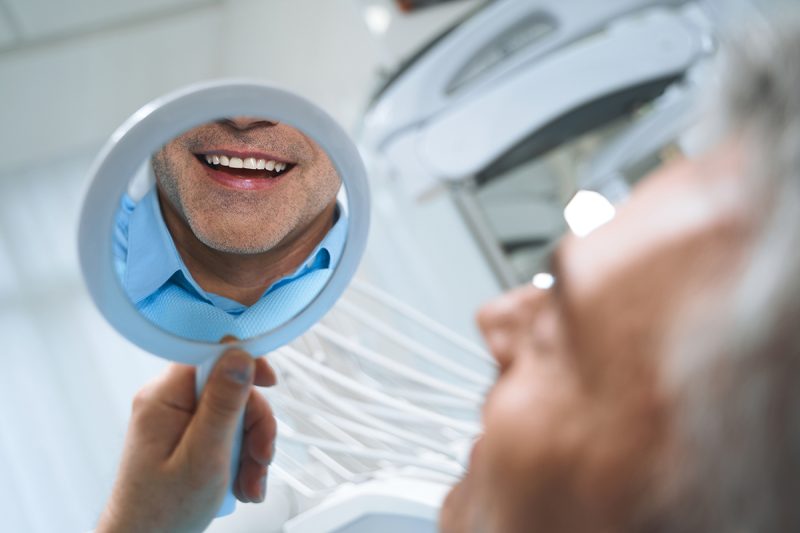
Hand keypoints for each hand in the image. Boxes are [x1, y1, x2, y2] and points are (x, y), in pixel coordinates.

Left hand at [97, 349, 276, 532]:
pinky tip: (242, 484)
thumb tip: (239, 356)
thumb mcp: (203, 456)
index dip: (245, 365)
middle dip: (254, 426)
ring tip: (250, 483)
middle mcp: (168, 402)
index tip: (270, 383)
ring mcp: (176, 421)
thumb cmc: (162, 512)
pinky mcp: (186, 438)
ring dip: (251, 449)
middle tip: (261, 459)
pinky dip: (240, 458)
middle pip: (230, 390)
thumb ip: (223, 404)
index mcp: (164, 397)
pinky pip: (224, 433)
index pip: (211, 356)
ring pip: (233, 415)